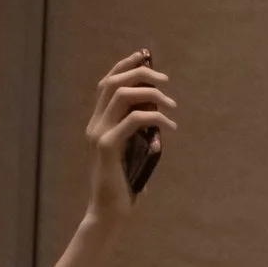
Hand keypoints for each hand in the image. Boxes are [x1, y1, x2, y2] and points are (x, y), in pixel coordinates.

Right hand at [37, 51, 176, 266]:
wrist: (110, 211)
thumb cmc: (125, 185)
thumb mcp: (137, 155)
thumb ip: (143, 137)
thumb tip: (160, 127)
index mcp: (99, 123)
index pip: (107, 83)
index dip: (125, 65)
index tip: (146, 54)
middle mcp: (95, 124)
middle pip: (113, 82)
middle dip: (141, 72)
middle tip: (166, 79)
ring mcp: (99, 134)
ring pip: (123, 95)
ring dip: (151, 93)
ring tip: (172, 105)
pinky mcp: (108, 147)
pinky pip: (134, 120)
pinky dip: (156, 118)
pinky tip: (170, 129)